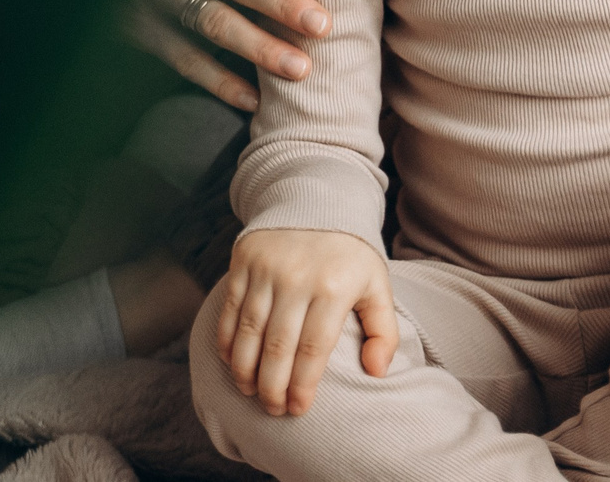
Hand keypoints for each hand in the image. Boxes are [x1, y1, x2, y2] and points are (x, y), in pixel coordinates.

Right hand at [209, 228, 396, 415]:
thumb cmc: (349, 255)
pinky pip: (229, 309)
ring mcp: (267, 269)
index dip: (302, 386)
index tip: (297, 410)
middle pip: (277, 347)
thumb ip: (383, 330)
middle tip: (272, 410)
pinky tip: (232, 363)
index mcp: (334, 287)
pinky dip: (227, 341)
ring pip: (248, 332)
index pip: (313, 349)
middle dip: (272, 387)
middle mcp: (298, 278)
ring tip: (251, 392)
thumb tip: (377, 372)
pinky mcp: (244, 261)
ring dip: (245, 370)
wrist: (317, 199)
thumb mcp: (376, 285)